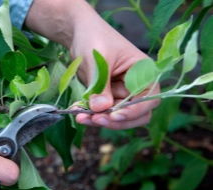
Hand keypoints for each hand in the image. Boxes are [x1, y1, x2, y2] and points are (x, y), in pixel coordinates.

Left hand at [25, 0, 159, 129]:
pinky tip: (77, 111)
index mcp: (143, 72)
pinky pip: (102, 112)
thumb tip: (101, 109)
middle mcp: (135, 86)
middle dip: (115, 120)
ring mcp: (120, 93)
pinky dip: (90, 115)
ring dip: (100, 120)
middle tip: (94, 120)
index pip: (148, 98)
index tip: (114, 115)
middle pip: (135, 114)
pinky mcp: (106, 97)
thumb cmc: (94, 38)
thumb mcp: (99, 59)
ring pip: (116, 116)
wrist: (79, 34)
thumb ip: (101, 85)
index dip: (134, 111)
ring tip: (80, 117)